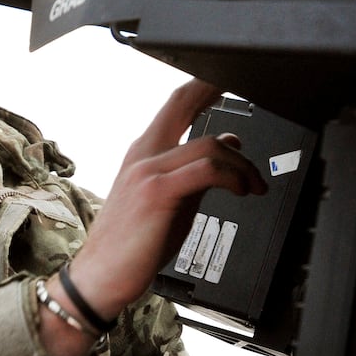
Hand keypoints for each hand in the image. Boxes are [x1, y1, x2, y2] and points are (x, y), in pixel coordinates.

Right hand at [62, 78, 265, 321]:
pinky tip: (242, 191)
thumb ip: (197, 172)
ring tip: (254, 185)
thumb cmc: (131, 243)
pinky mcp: (157, 193)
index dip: (204, 86)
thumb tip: (229, 147)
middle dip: (215, 89)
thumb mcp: (171, 199)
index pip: (175, 105)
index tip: (230, 79)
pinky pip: (205, 171)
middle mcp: (144, 154)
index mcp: (144, 152)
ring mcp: (148, 171)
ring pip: (208, 145)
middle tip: (248, 86)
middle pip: (183, 102)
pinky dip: (232, 177)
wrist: (101, 276)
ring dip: (243, 165)